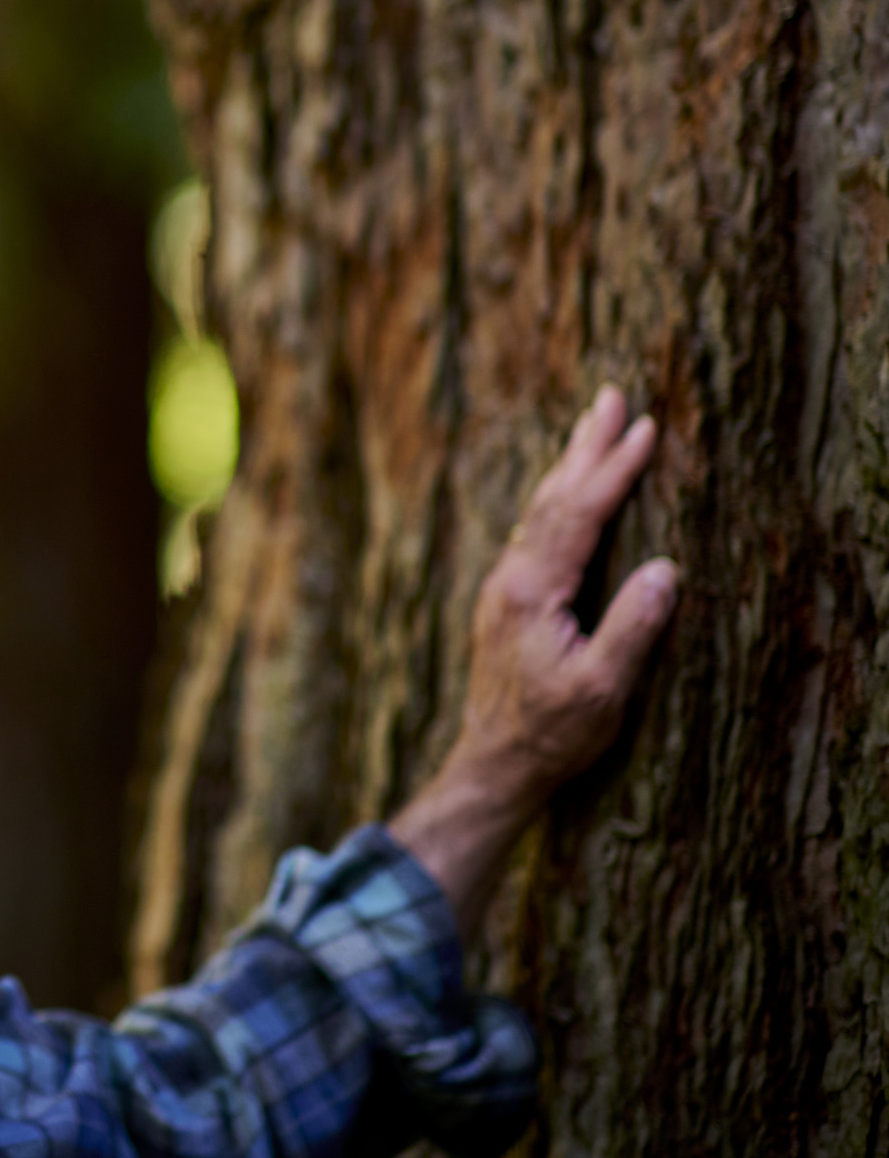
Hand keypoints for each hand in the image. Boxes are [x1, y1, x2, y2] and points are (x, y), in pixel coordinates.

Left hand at [389, 386, 679, 933]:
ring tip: (592, 426)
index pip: (578, 516)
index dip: (613, 471)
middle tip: (610, 395)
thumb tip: (665, 569)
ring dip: (568, 466)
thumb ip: (631, 628)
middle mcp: (509, 578)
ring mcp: (503, 587)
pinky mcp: (506, 601)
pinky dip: (556, 499)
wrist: (492, 763)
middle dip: (585, 447)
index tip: (645, 429)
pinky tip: (566, 492)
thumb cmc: (550, 733)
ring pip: (539, 511)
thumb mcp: (600, 690)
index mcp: (530, 592)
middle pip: (551, 498)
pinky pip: (535, 531)